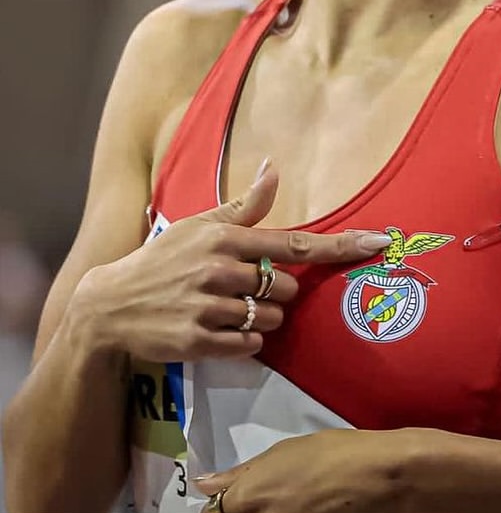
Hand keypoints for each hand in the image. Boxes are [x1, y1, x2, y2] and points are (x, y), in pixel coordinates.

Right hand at [75, 163, 390, 363]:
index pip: (296, 243)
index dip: (341, 246)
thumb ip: (246, 205)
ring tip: (228, 308)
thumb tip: (275, 167)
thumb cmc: (164, 259)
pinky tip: (220, 330)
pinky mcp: (197, 342)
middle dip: (274, 292)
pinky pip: (250, 345)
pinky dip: (244, 341)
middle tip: (243, 288)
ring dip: (260, 318)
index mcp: (226, 239)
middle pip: (285, 288)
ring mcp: (208, 308)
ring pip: (270, 319)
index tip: (379, 243)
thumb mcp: (202, 225)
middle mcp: (220, 271)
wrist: (109, 305)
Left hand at [193, 429, 421, 512]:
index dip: (220, 507)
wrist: (378, 478)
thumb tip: (203, 484)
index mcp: (247, 499)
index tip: (231, 500)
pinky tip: (303, 508)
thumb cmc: (332, 453)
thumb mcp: (284, 451)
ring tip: (289, 500)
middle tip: (270, 496)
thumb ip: (240, 473)